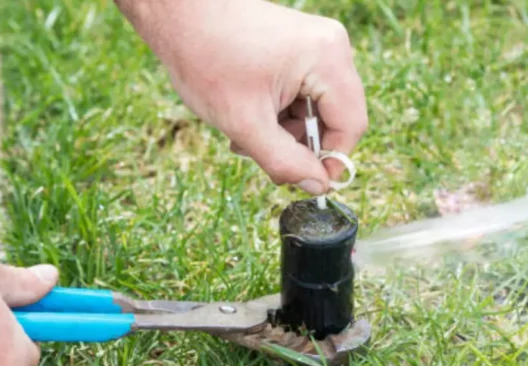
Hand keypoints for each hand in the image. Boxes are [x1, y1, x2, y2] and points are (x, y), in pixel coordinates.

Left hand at [115, 0, 368, 194]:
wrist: (177, 11)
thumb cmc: (205, 57)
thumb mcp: (244, 122)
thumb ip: (283, 161)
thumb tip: (318, 187)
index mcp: (327, 59)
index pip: (350, 124)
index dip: (331, 159)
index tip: (305, 182)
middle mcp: (331, 48)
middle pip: (334, 117)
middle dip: (299, 144)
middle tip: (260, 154)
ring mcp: (317, 45)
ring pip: (316, 109)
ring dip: (284, 131)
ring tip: (243, 132)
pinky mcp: (300, 47)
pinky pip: (303, 92)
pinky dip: (279, 112)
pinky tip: (248, 113)